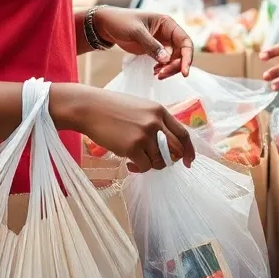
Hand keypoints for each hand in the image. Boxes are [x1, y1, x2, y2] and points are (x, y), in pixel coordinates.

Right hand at [54, 84, 194, 172]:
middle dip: (170, 161)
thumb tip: (167, 144)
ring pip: (160, 161)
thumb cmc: (112, 109)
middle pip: (176, 150)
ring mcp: (145, 134)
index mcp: (160, 111)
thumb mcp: (141, 109)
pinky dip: (138, 169)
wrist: (90, 108)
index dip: (189, 150)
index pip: (183, 134)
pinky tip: (129, 164)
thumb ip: (156, 122)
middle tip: (157, 163)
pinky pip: (145, 166)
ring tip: (137, 161)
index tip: (189, 162)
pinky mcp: (132, 147)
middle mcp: (156, 122)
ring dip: (151, 165)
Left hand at [92, 7, 192, 77]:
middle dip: (175, 65)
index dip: (187, 56)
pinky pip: (164, 62)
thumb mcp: (136, 32)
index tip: (184, 72)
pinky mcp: (154, 50)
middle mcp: (168, 33)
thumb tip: (166, 60)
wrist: (106, 25)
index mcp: (167, 23)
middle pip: (181, 53)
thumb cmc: (121, 22)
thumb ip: (152, 45)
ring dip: (168, 69)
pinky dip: (162, 68)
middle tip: (162, 75)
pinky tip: (154, 72)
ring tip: (157, 75)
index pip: (185, 41)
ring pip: (173, 59)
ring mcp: (161, 42)